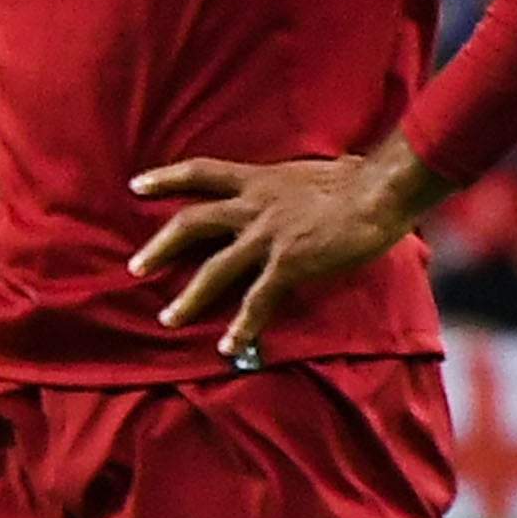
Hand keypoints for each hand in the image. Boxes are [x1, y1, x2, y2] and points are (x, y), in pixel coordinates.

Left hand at [127, 142, 442, 360]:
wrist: (381, 191)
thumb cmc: (360, 178)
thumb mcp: (312, 171)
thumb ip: (293, 183)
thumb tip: (306, 181)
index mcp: (259, 180)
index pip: (201, 172)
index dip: (166, 178)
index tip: (136, 185)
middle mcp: (254, 205)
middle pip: (192, 224)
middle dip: (160, 247)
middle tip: (135, 267)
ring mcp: (268, 236)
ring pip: (214, 269)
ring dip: (189, 297)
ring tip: (168, 318)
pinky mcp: (288, 264)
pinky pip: (257, 301)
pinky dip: (242, 326)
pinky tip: (229, 346)